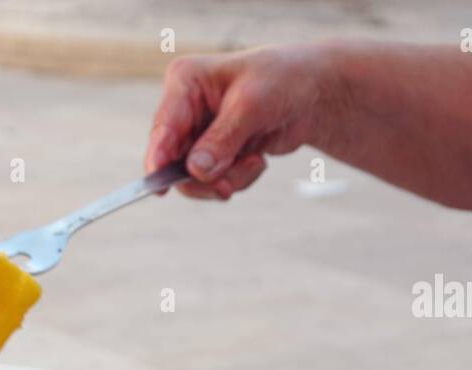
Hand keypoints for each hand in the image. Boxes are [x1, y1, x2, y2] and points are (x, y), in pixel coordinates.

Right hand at [145, 46, 337, 199]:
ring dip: (227, 179)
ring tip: (255, 162)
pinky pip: (214, 182)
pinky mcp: (214, 153)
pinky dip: (237, 179)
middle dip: (204, 177)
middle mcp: (185, 109)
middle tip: (227, 187)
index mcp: (185, 83)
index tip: (158, 186)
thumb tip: (196, 171)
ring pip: (194, 178)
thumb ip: (222, 139)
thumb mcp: (252, 106)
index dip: (158, 159)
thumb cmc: (283, 81)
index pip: (163, 127)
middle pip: (173, 160)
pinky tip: (256, 159)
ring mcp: (198, 133)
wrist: (313, 93)